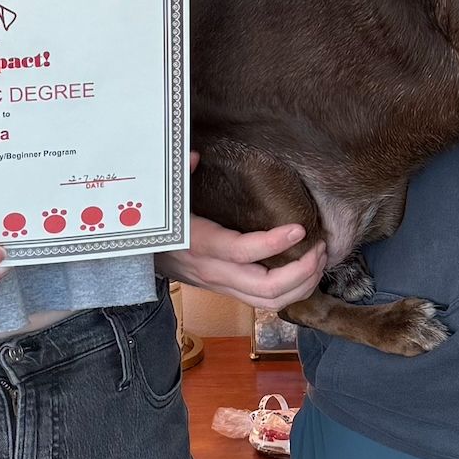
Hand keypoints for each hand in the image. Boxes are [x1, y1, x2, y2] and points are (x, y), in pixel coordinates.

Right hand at [156, 155, 327, 310]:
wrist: (138, 258)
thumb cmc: (156, 223)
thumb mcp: (164, 196)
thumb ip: (181, 175)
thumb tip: (196, 156)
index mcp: (199, 245)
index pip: (241, 251)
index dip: (273, 243)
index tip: (300, 228)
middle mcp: (214, 271)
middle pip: (265, 288)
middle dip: (301, 272)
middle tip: (320, 248)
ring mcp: (222, 285)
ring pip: (269, 302)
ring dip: (301, 286)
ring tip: (320, 261)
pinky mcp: (229, 291)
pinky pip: (264, 302)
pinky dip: (292, 292)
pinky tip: (306, 273)